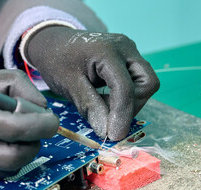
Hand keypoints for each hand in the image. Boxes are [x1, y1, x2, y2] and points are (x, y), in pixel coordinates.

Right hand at [0, 69, 58, 181]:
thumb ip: (23, 89)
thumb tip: (44, 111)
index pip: (16, 129)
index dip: (41, 125)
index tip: (51, 120)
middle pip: (16, 157)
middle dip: (36, 143)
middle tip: (39, 130)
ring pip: (10, 169)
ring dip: (23, 151)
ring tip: (18, 134)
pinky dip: (8, 159)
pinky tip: (0, 143)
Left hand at [26, 27, 158, 140]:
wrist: (53, 43)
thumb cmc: (57, 60)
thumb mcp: (68, 85)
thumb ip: (89, 107)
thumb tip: (106, 131)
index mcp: (108, 51)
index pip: (125, 87)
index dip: (121, 115)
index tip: (113, 135)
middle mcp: (125, 48)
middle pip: (147, 83)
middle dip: (131, 106)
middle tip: (108, 119)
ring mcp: (129, 52)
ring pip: (145, 83)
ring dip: (129, 103)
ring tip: (103, 106)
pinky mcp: (128, 60)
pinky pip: (137, 82)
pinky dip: (125, 96)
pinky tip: (106, 100)